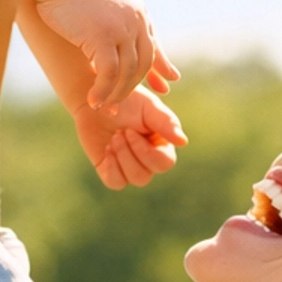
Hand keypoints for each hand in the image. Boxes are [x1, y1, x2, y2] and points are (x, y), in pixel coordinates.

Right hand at [35, 0, 175, 109]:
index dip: (156, 70)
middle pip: (143, 64)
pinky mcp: (103, 37)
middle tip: (116, 105)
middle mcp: (136, 20)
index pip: (153, 47)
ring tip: (103, 106)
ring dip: (115, 94)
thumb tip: (114, 35)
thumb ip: (117, 19)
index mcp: (138, 12)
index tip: (163, 88)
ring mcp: (121, 29)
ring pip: (128, 72)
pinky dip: (102, 90)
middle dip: (131, 88)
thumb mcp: (102, 4)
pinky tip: (93, 100)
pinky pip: (109, 73)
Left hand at [70, 86, 187, 189]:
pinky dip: (111, 167)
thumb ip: (166, 123)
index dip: (146, 152)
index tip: (130, 130)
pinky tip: (107, 148)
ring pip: (133, 180)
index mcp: (162, 145)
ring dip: (121, 157)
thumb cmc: (127, 100)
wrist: (98, 99)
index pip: (164, 163)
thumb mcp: (148, 107)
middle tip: (120, 131)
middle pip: (146, 176)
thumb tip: (183, 142)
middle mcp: (148, 159)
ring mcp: (129, 166)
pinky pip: (115, 183)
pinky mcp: (110, 169)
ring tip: (114, 137)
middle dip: (130, 153)